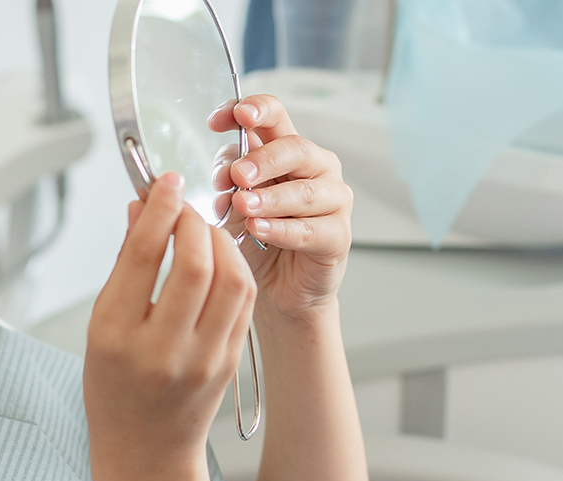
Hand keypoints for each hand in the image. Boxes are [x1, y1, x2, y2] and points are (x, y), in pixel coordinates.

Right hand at [85, 172, 257, 480]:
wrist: (145, 448)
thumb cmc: (114, 387)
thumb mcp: (100, 324)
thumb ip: (123, 263)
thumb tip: (139, 208)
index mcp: (118, 335)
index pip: (144, 255)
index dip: (159, 208)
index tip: (165, 183)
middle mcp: (163, 348)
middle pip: (194, 264)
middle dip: (194, 221)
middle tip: (185, 205)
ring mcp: (203, 357)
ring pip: (231, 280)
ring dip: (222, 242)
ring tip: (204, 229)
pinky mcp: (230, 360)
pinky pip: (243, 302)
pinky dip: (234, 269)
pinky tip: (220, 258)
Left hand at [210, 94, 352, 319]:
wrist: (275, 289)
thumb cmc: (257, 239)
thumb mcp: (234, 201)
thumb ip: (229, 179)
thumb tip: (224, 170)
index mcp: (286, 151)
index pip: (276, 116)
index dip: (253, 110)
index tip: (224, 119)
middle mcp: (316, 168)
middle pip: (295, 148)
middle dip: (263, 159)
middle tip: (237, 173)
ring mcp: (333, 201)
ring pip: (305, 191)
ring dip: (270, 198)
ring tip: (243, 205)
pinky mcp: (338, 236)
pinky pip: (311, 230)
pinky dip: (282, 229)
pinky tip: (259, 230)